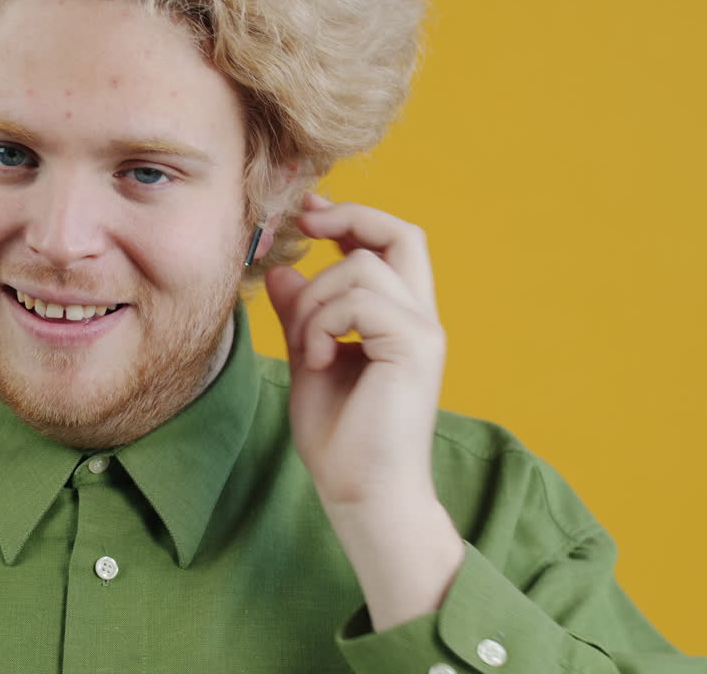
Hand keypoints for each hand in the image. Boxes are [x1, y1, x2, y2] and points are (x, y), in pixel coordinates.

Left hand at [265, 192, 447, 510]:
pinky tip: (316, 361)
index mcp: (400, 319)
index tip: (307, 212)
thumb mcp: (308, 359)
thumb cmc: (340, 438)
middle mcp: (420, 318)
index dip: (351, 218)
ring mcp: (424, 332)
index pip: (391, 244)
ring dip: (316, 301)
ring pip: (362, 268)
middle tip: (304, 224)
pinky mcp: (416, 348)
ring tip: (307, 349)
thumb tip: (282, 270)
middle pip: (402, 233)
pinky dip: (324, 324)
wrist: (362, 493)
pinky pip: (361, 302)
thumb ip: (301, 315)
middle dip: (349, 217)